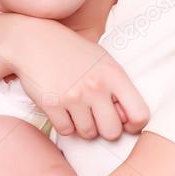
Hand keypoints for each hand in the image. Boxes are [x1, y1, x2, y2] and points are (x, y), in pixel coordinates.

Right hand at [13, 16, 149, 139]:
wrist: (34, 41)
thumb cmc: (72, 52)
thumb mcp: (103, 62)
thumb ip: (118, 88)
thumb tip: (127, 120)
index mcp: (114, 75)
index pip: (140, 115)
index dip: (134, 125)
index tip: (124, 123)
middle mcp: (97, 86)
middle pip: (112, 132)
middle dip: (104, 129)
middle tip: (95, 117)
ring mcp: (74, 96)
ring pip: (88, 134)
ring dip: (82, 126)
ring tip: (77, 109)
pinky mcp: (52, 104)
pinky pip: (66, 131)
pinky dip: (64, 124)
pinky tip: (62, 108)